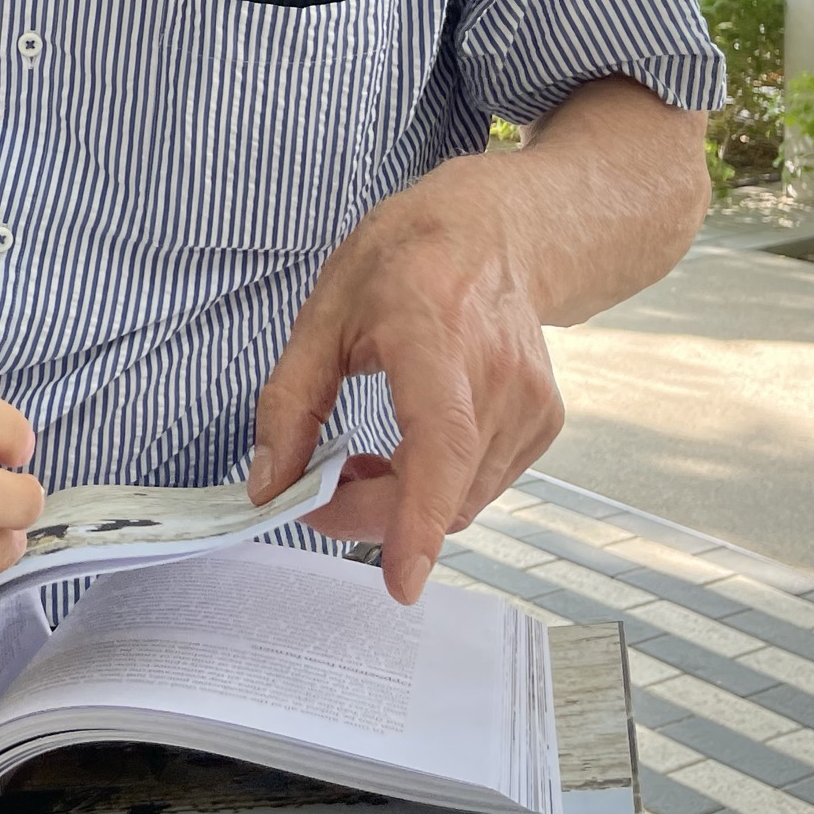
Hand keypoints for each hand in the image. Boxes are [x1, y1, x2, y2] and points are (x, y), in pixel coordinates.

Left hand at [246, 161, 562, 604]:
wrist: (494, 232)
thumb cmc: (405, 261)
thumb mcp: (323, 313)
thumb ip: (290, 403)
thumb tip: (268, 484)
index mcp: (436, 338)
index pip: (438, 443)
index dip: (416, 517)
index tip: (401, 581)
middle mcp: (498, 377)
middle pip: (440, 493)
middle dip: (370, 513)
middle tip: (317, 486)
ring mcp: (532, 405)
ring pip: (462, 502)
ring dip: (402, 504)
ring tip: (361, 458)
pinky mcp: (544, 424)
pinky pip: (484, 487)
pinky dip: (438, 488)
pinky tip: (410, 450)